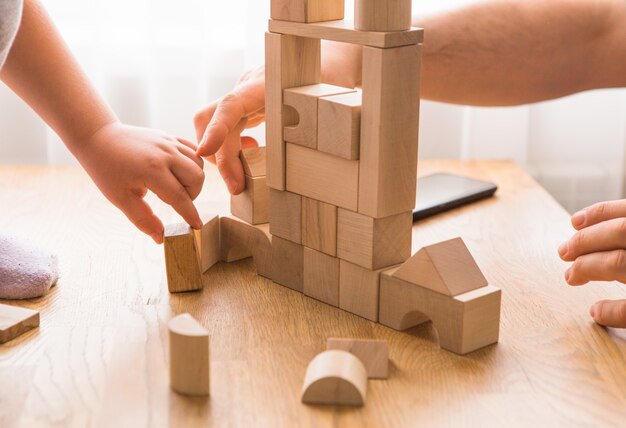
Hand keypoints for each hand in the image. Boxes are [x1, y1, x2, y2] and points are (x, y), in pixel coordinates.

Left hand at [77, 122, 204, 243]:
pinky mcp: (169, 136)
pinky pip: (193, 150)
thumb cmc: (106, 170)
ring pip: (199, 164)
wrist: (98, 138)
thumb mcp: (121, 198)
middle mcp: (165, 154)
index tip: (196, 226)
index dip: (190, 215)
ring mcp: (169, 142)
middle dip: (192, 195)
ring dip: (193, 179)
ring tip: (175, 185)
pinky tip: (179, 171)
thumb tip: (160, 237)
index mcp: (152, 170)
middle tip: (175, 200)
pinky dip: (193, 163)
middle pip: (197, 179)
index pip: (180, 197)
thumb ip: (143, 219)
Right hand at [193, 42, 361, 194]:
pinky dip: (231, 146)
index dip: (216, 129)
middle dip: (220, 155)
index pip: (231, 104)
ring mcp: (244, 95)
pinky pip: (226, 127)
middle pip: (214, 119)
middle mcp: (247, 87)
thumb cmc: (330, 79)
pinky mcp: (246, 105)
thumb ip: (314, 122)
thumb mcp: (326, 101)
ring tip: (244, 171)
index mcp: (265, 82)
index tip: (204, 152)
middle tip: (236, 187)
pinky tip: (252, 151)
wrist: (329, 60)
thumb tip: (308, 152)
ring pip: (215, 124)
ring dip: (223, 152)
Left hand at [558, 200, 625, 327]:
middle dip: (586, 240)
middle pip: (623, 231)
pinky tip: (597, 311)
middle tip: (563, 252)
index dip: (601, 213)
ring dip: (589, 267)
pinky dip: (613, 311)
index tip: (574, 221)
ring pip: (621, 262)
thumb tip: (591, 237)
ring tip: (571, 276)